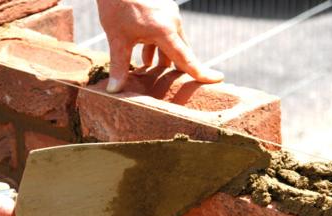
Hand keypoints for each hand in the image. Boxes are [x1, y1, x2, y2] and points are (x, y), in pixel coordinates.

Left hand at [97, 0, 223, 92]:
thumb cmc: (116, 6)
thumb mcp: (117, 39)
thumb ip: (119, 66)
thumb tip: (114, 91)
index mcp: (165, 30)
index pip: (186, 58)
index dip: (201, 72)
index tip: (218, 79)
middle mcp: (173, 21)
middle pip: (182, 52)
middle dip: (178, 70)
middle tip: (178, 87)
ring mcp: (170, 13)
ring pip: (173, 42)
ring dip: (164, 58)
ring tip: (154, 74)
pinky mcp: (164, 8)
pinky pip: (167, 32)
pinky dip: (159, 46)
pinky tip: (146, 58)